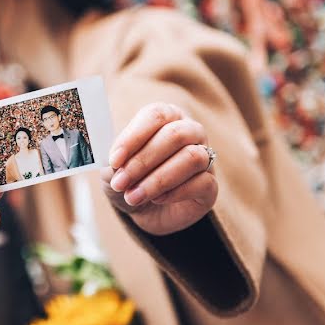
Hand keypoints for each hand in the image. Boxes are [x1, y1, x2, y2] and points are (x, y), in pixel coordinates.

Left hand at [100, 103, 217, 235]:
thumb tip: (115, 163)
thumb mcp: (114, 169)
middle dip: (143, 161)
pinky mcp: (211, 186)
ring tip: (133, 196)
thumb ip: (114, 162)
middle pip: (175, 134)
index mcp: (166, 117)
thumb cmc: (128, 179)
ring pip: (192, 157)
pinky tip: (156, 200)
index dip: (134, 137)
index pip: (156, 115)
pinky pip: (203, 183)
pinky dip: (175, 193)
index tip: (114, 160)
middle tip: (121, 183)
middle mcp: (190, 132)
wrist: (142, 210)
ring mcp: (205, 158)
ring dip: (158, 180)